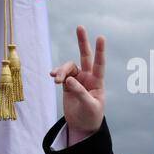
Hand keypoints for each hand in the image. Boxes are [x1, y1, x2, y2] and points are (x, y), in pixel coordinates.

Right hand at [50, 26, 105, 143]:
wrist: (83, 126)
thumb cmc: (91, 116)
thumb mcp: (89, 106)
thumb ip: (80, 92)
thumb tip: (68, 80)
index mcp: (97, 82)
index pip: (99, 64)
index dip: (100, 51)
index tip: (101, 37)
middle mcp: (88, 78)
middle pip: (85, 56)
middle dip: (82, 42)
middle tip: (80, 27)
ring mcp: (77, 80)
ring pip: (69, 67)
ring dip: (61, 70)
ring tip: (55, 79)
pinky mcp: (67, 85)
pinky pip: (61, 75)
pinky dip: (57, 73)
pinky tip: (52, 75)